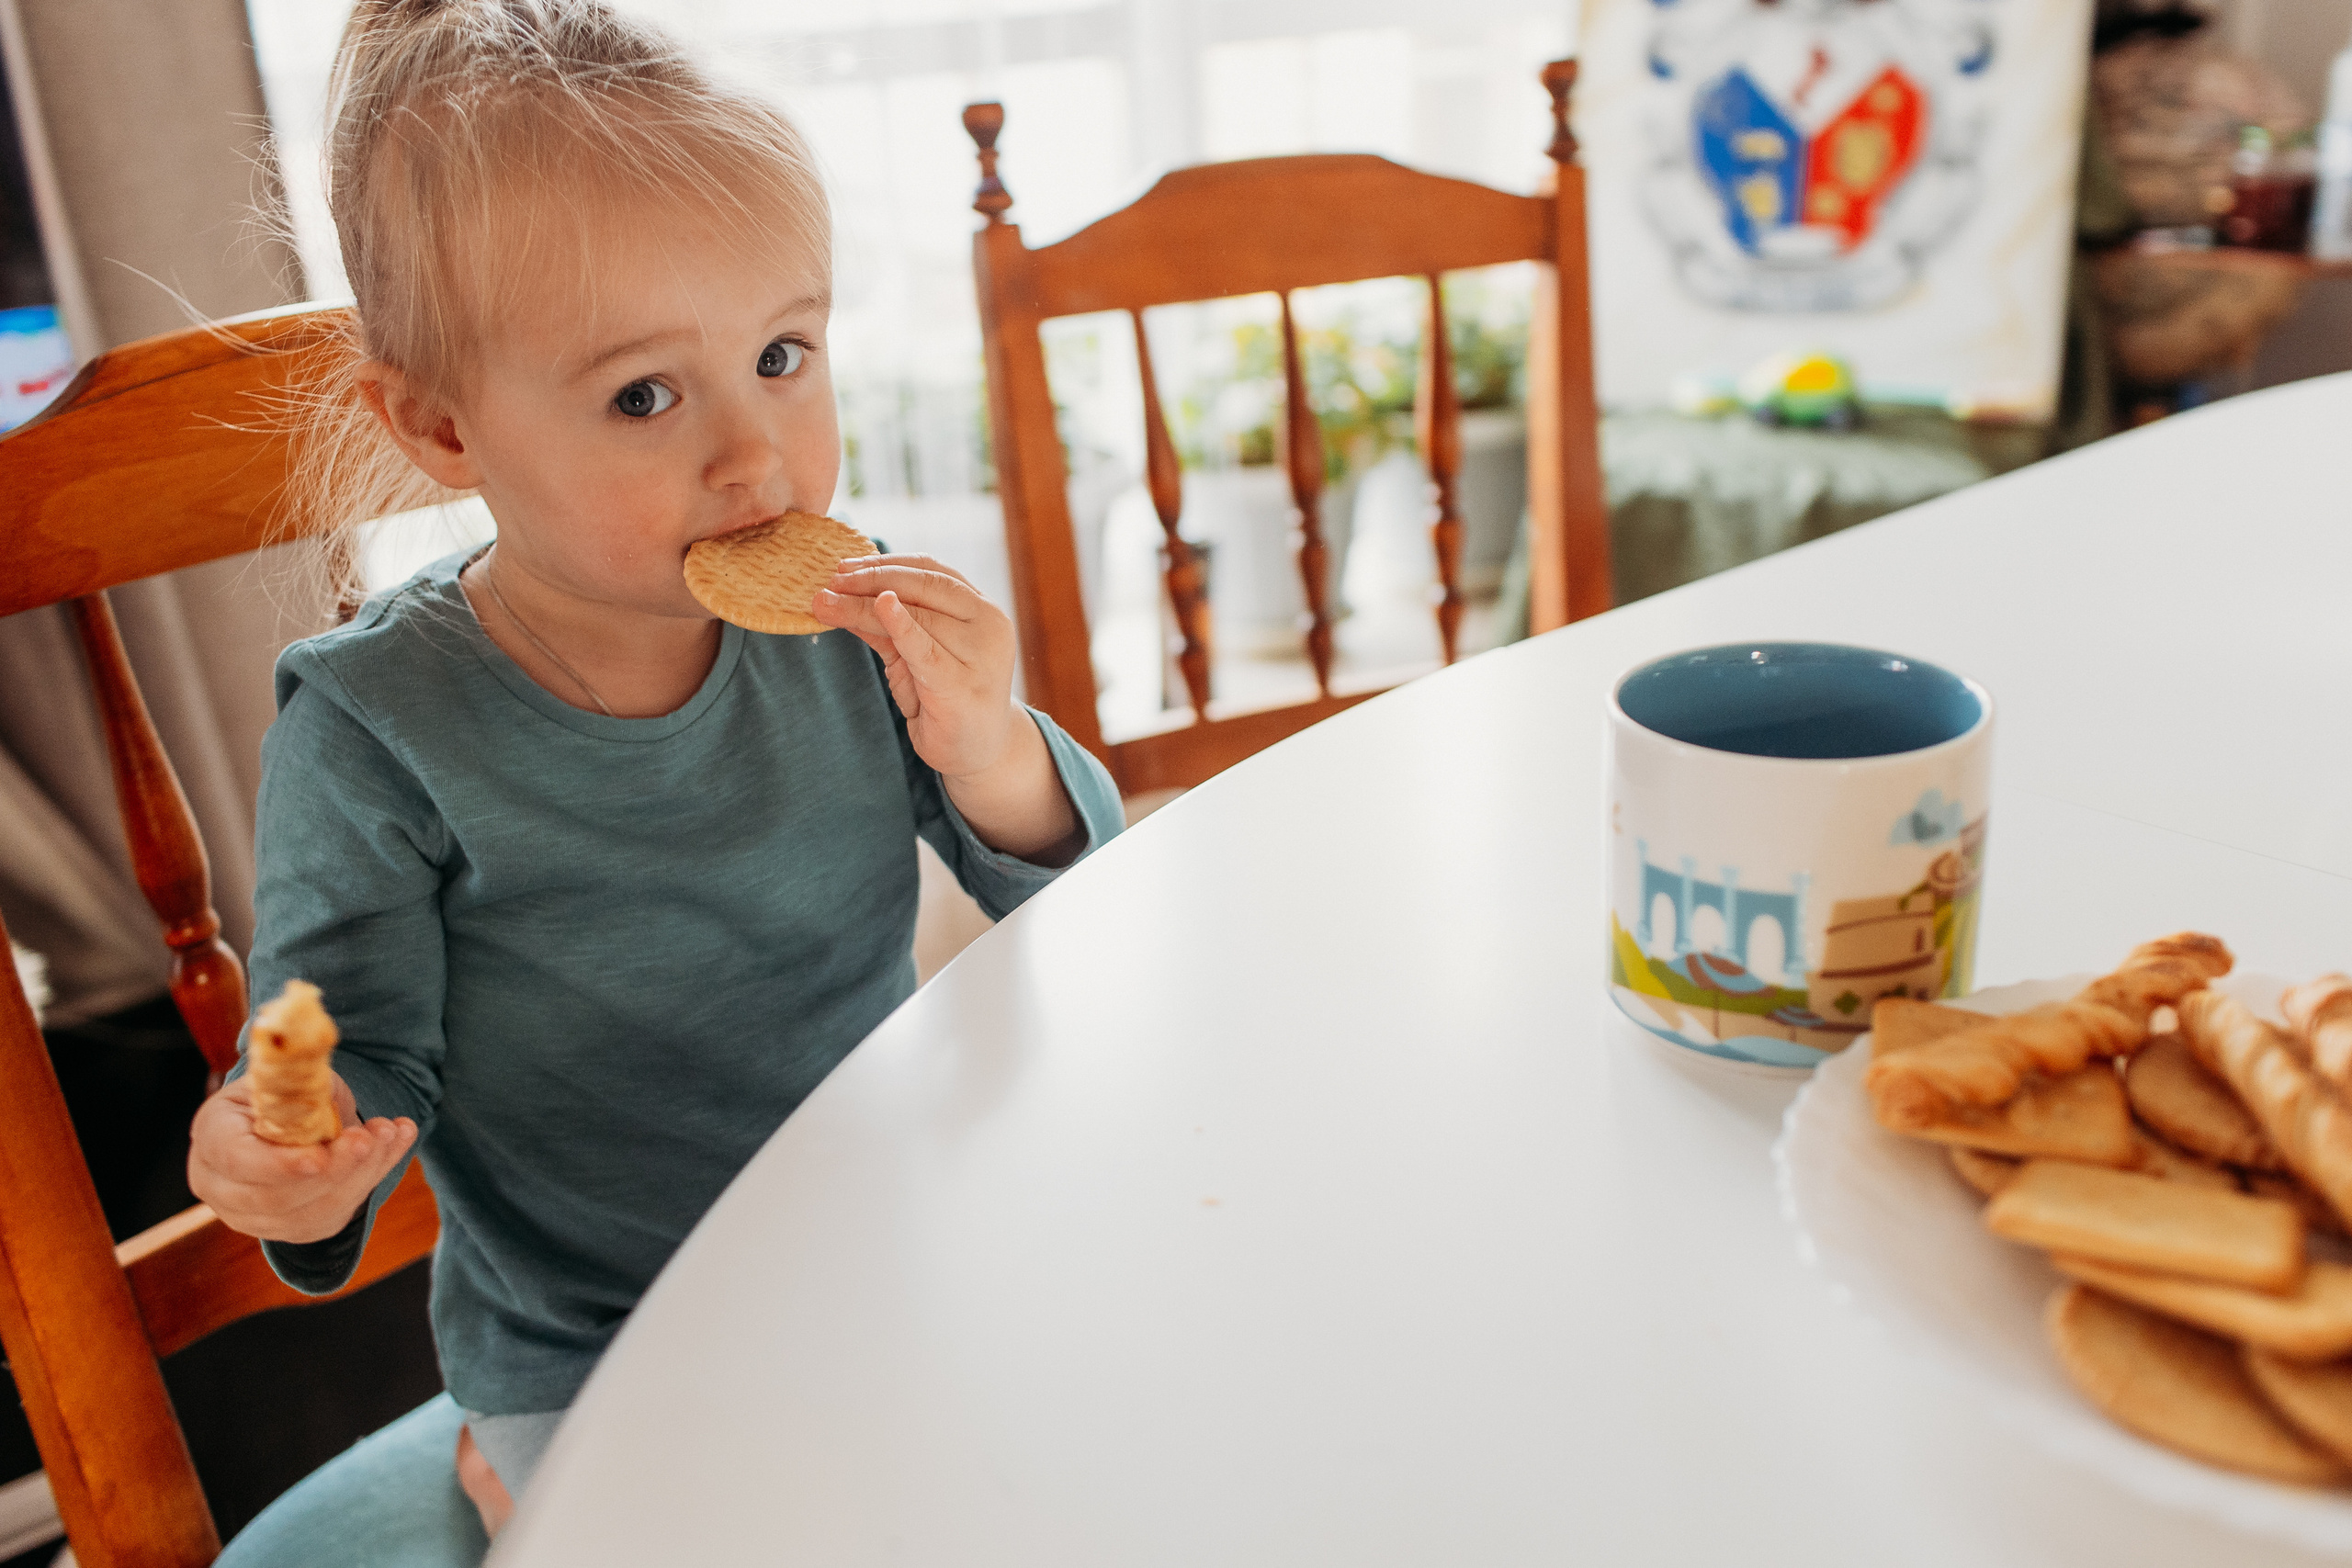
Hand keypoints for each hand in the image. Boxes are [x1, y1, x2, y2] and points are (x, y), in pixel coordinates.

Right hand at [189, 1073, 416, 1243]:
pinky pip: (339, 1213)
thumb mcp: (285, 1075)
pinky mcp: (297, 1228)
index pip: (235, 1161)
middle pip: (277, 1196)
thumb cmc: (283, 1094)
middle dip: (335, 1167)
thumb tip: (309, 1053)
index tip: (319, 1158)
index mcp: (213, 1137)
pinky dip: (374, 1176)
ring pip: (314, 1211)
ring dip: (362, 1172)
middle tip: (373, 1135)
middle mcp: (224, 1187)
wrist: (293, 1120)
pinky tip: (398, 1140)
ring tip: (390, 1131)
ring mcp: (257, 1217)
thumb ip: (294, 1076)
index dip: (277, 1165)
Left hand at [809, 554, 1021, 779]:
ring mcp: (981, 655)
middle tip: (829, 582)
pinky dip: (902, 626)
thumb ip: (884, 628)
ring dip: (863, 606)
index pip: (930, 571)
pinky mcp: (963, 685)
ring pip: (916, 616)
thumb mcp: (911, 658)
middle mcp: (989, 624)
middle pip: (922, 588)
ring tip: (825, 603)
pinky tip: (881, 606)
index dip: (885, 564)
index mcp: (981, 609)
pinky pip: (926, 649)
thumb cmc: (945, 702)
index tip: (843, 566)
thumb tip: (837, 596)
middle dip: (870, 580)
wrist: (979, 754)